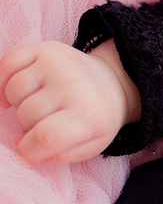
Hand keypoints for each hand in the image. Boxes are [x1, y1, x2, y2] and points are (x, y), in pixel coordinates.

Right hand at [0, 39, 140, 163]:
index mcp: (89, 116)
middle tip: (44, 124)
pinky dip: (3, 81)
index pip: (46, 137)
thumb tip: (22, 147)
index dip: (28, 150)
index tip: (27, 152)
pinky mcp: (46, 49)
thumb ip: (59, 154)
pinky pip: (7, 63)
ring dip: (18, 104)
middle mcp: (73, 86)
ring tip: (38, 107)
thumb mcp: (91, 145)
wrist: (111, 84)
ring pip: (14, 91)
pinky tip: (15, 94)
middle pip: (27, 114)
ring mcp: (58, 64)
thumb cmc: (96, 119)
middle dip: (28, 126)